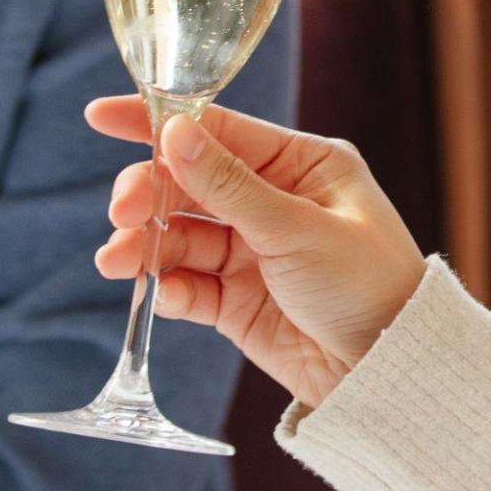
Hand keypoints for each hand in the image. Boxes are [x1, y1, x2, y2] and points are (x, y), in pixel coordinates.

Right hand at [85, 97, 426, 407]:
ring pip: (181, 236)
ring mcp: (254, 252)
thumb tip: (174, 132)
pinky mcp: (239, 301)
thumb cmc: (368, 286)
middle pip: (190, 184)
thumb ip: (230, 185)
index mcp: (301, 165)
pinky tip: (158, 292)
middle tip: (123, 212)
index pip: (219, 130)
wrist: (388, 373)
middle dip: (149, 194)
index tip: (102, 117)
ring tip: (118, 260)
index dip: (159, 123)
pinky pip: (189, 285)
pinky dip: (167, 286)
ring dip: (146, 245)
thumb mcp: (298, 229)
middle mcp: (274, 201)